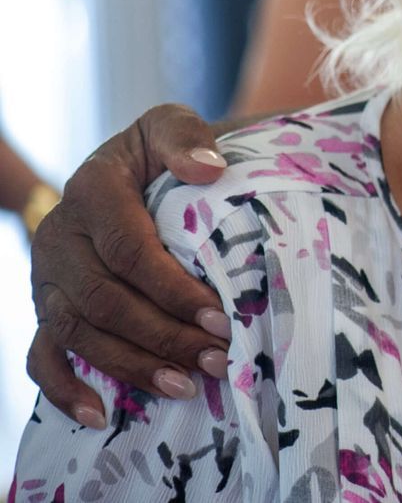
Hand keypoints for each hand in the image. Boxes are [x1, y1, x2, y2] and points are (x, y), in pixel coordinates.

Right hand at [27, 105, 232, 427]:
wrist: (128, 168)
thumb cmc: (158, 151)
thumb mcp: (169, 126)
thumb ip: (185, 139)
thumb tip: (209, 169)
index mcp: (92, 191)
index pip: (130, 250)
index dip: (173, 288)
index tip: (219, 316)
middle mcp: (60, 237)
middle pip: (105, 300)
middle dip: (162, 335)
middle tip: (215, 357)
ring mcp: (48, 277)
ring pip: (78, 333)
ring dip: (130, 365)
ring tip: (185, 386)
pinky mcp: (47, 307)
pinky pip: (43, 355)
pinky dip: (66, 389)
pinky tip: (101, 415)